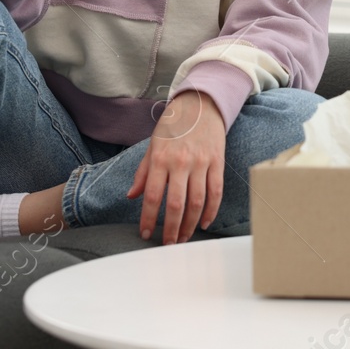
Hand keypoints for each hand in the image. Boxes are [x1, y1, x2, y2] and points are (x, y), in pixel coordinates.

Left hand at [127, 90, 224, 243]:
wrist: (200, 104)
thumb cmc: (173, 126)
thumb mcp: (152, 145)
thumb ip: (143, 172)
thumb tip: (132, 196)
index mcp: (160, 159)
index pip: (153, 197)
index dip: (149, 219)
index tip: (146, 234)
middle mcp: (180, 162)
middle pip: (176, 205)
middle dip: (171, 229)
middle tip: (168, 244)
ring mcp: (201, 162)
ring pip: (197, 202)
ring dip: (191, 225)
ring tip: (184, 238)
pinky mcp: (217, 162)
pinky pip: (216, 192)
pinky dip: (211, 211)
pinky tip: (204, 223)